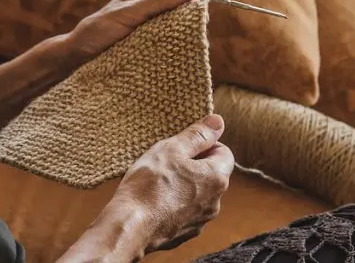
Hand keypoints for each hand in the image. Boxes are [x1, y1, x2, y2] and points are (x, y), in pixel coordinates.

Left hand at [62, 0, 201, 67]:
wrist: (78, 56)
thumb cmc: (100, 29)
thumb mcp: (130, 13)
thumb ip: (159, 0)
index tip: (200, 13)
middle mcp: (152, 9)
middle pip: (183, 9)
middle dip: (190, 19)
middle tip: (191, 33)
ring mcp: (152, 28)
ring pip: (178, 29)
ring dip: (182, 36)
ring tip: (183, 46)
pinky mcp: (150, 46)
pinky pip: (169, 45)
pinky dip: (173, 49)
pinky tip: (176, 56)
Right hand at [114, 114, 234, 252]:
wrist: (130, 226)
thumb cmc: (149, 184)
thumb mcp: (171, 149)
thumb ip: (197, 135)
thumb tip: (218, 122)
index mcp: (216, 178)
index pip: (224, 152)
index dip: (204, 144)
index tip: (182, 145)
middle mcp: (215, 202)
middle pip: (211, 173)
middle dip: (193, 164)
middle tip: (167, 160)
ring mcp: (201, 220)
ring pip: (198, 193)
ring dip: (184, 184)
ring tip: (158, 181)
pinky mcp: (186, 232)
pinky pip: (186, 211)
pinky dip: (175, 203)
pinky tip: (155, 199)